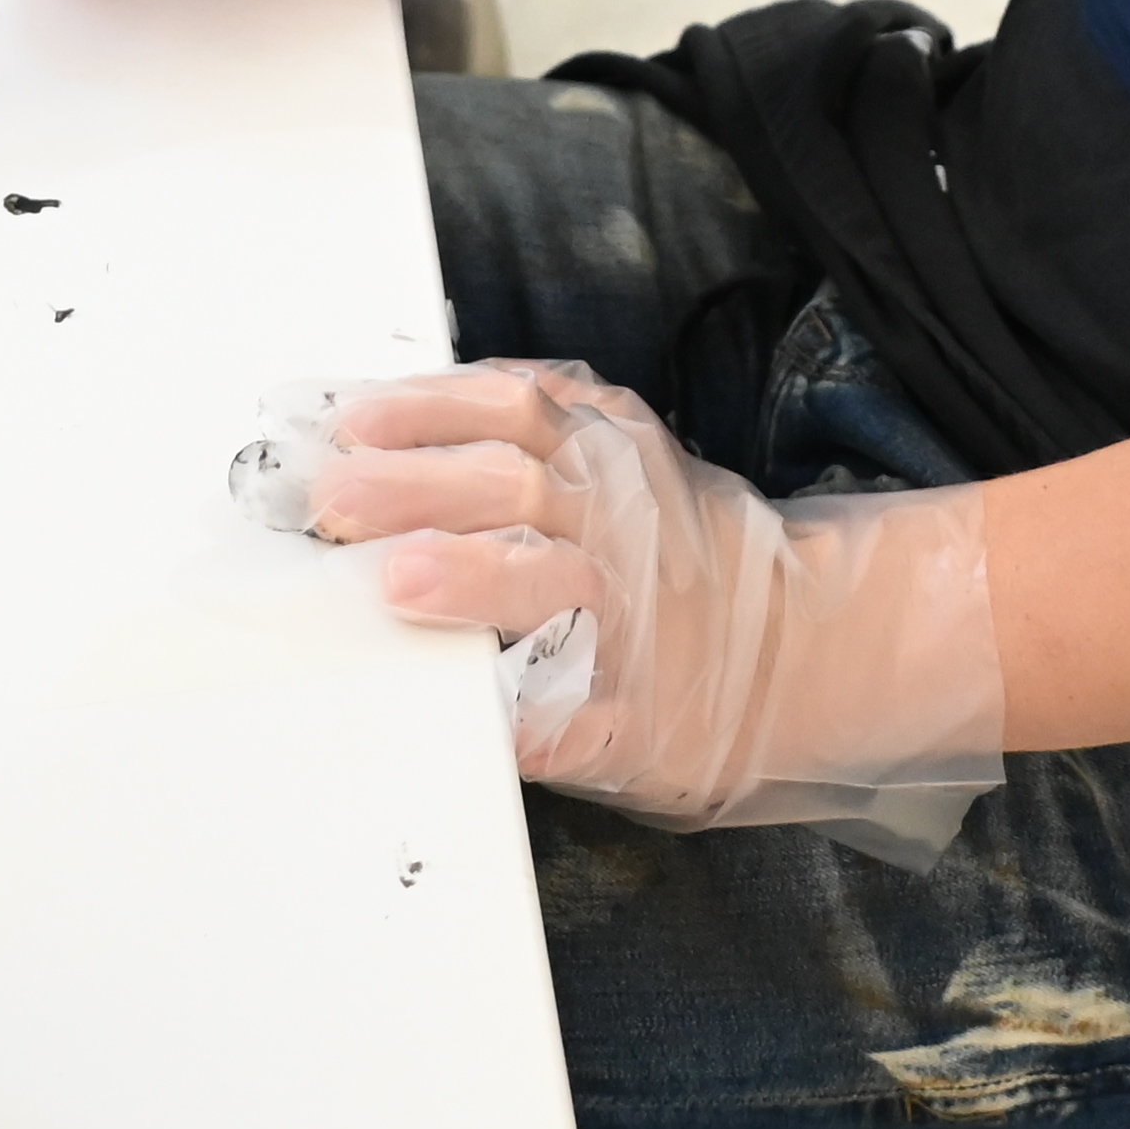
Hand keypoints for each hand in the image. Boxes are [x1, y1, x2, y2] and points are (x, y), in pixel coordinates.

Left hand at [261, 362, 1004, 852]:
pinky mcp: (637, 718)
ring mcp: (632, 624)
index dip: (426, 411)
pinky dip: (529, 715)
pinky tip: (475, 712)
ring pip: (552, 589)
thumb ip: (524, 432)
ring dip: (474, 582)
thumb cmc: (663, 550)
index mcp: (606, 455)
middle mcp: (619, 528)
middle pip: (516, 490)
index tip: (349, 423)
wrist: (793, 647)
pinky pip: (579, 716)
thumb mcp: (615, 458)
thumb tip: (367, 418)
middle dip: (420, 489)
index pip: (512, 411)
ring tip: (400, 583)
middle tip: (336, 499)